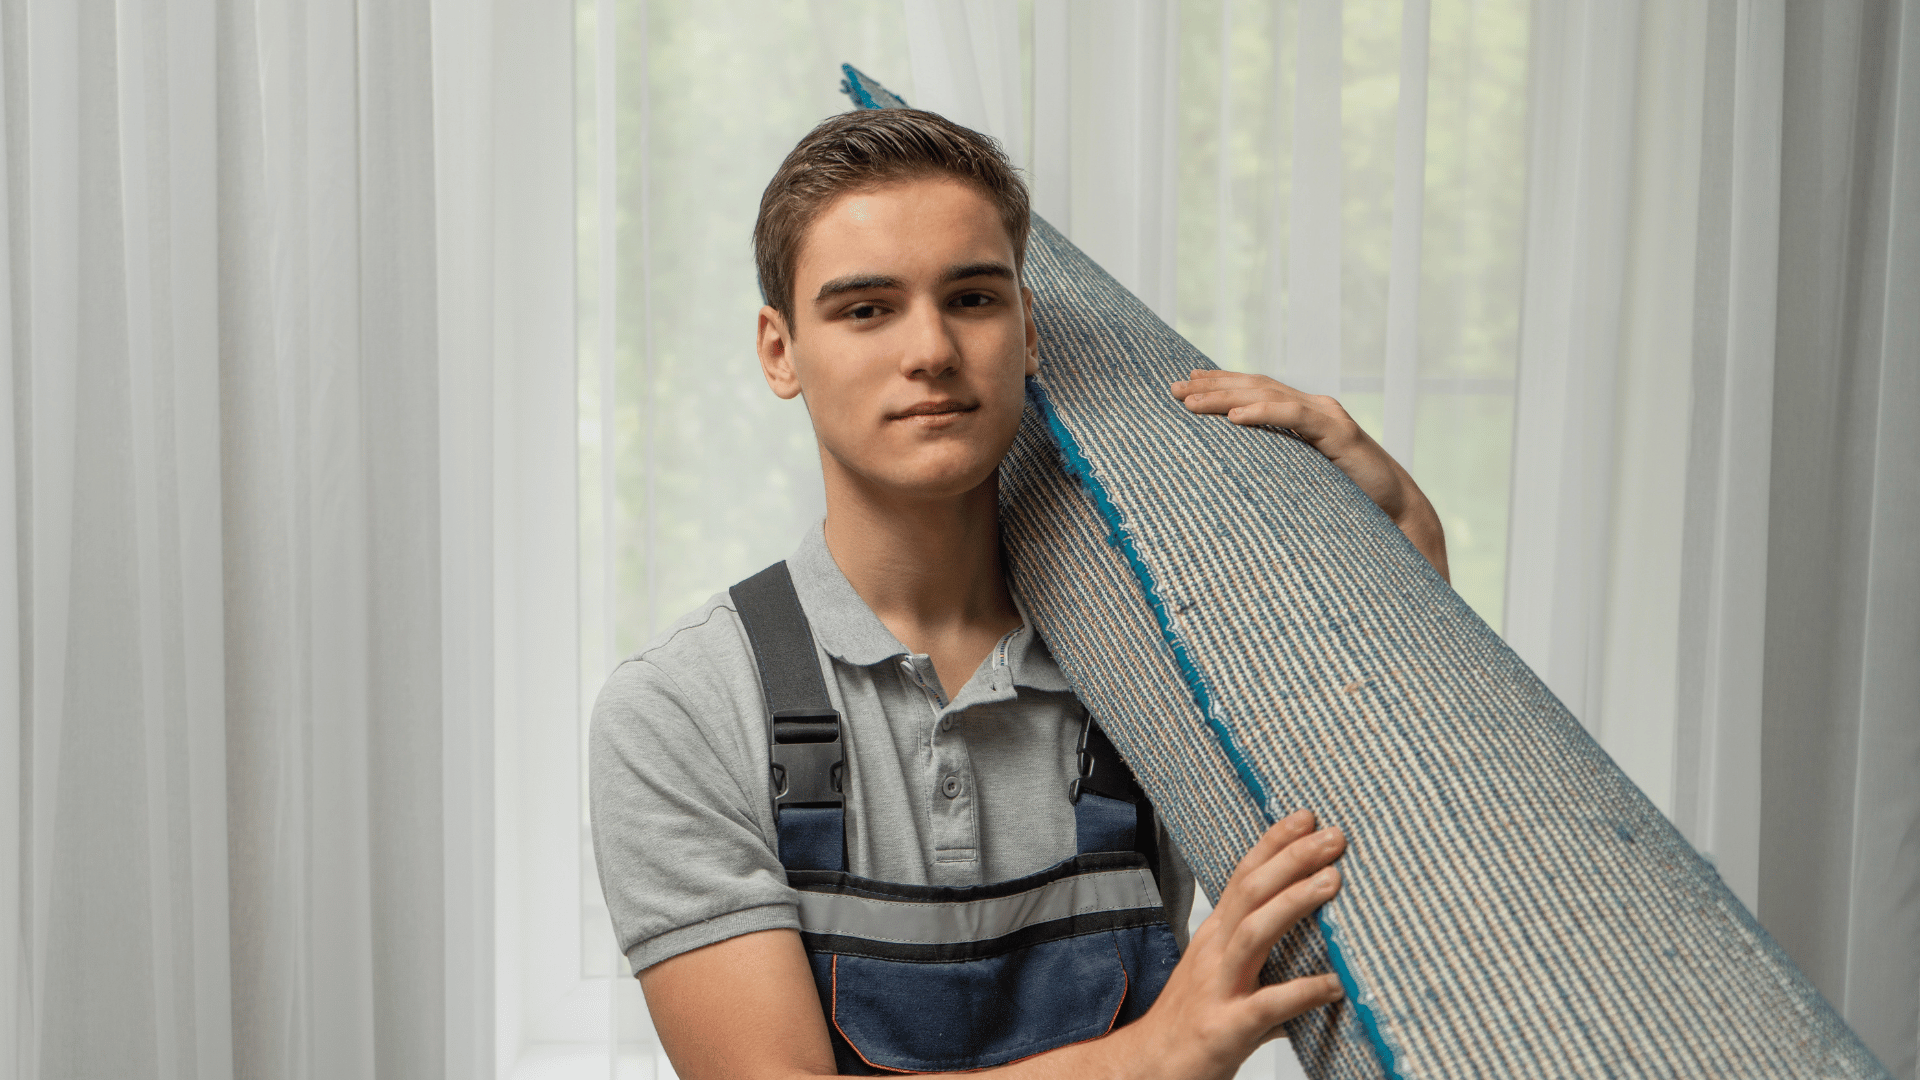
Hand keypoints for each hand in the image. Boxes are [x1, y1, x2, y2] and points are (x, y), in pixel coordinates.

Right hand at [1101, 810, 1346, 1079]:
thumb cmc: (1189, 1023)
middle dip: (1292, 859)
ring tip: (1331, 882)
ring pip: (1254, 933)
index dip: (1273, 844)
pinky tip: (1334, 985)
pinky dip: (1302, 991)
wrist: (1148, 1069)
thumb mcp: (1221, 975)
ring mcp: (1217, 988)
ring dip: (1294, 903)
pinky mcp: (1225, 1027)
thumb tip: (1320, 949)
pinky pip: (1268, 1005)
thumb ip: (1263, 957)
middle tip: (1333, 837)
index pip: (1243, 877)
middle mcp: (1214, 953)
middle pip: (1250, 892)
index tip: (1306, 817)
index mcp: (1214, 936)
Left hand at [1171, 370, 1448, 579]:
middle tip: (1174, 389)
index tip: (1185, 385)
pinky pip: (1295, 417)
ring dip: (1226, 397)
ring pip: (1269, 396)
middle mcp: (1315, 408)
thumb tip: (1231, 478)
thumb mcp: (1301, 479)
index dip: (1220, 384)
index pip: (1255, 391)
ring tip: (1191, 402)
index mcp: (1304, 416)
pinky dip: (1263, 414)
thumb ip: (1275, 466)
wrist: (1398, 513)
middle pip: (1255, 387)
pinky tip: (1234, 418)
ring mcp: (1328, 417)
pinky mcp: (1340, 433)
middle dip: (1213, 386)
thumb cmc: (1349, 502)